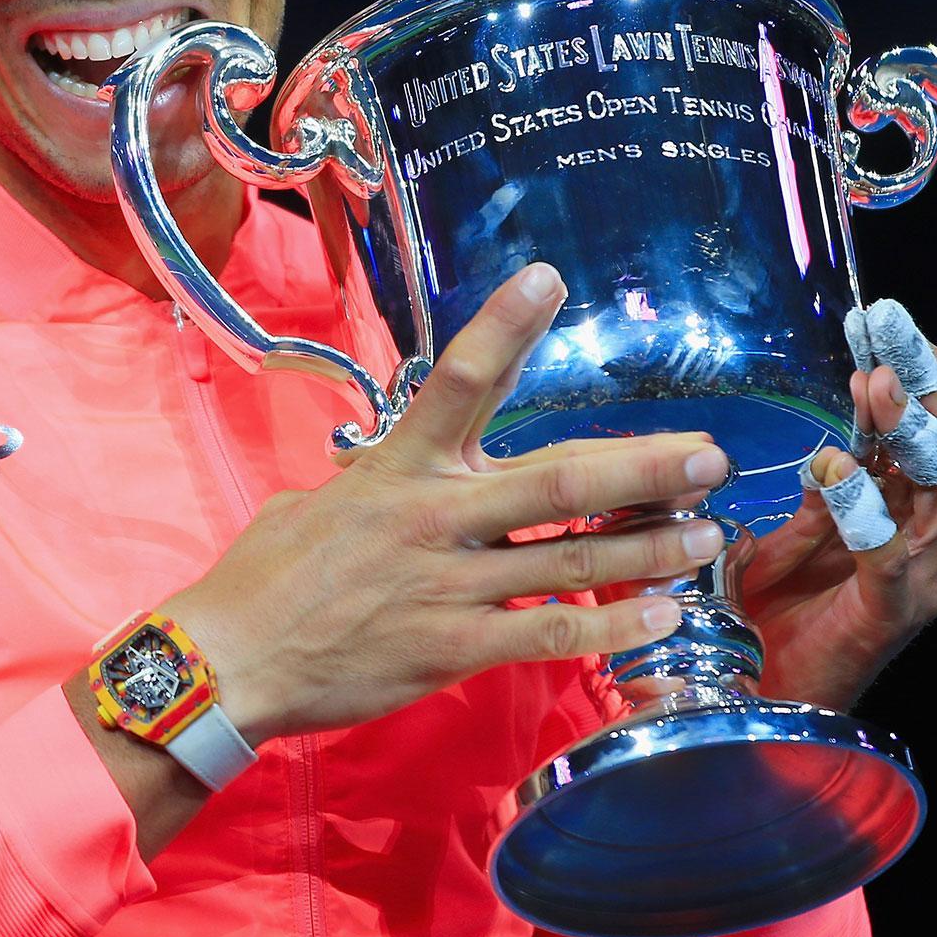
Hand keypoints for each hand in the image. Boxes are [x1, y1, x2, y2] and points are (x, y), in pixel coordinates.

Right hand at [166, 263, 730, 745]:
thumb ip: (381, 479)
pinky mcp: (452, 648)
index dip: (505, 326)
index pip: (457, 378)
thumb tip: (403, 466)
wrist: (228, 659)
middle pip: (558, 481)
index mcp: (399, 465)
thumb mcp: (321, 499)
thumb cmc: (267, 575)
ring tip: (709, 535)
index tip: (548, 278)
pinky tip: (661, 617)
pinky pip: (550, 631)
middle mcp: (433, 515)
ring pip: (572, 559)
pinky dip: (613, 625)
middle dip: (643, 466)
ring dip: (651, 547)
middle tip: (707, 453)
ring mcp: (448, 583)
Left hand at [745, 306, 936, 710]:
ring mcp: (927, 573)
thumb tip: (835, 439)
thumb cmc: (788, 612)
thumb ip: (825, 489)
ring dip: (913, 431)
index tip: (881, 326)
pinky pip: (891, 552)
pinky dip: (865, 508)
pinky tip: (837, 471)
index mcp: (923, 506)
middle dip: (928, 381)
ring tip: (877, 387)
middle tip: (888, 334)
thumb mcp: (798, 531)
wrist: (770, 694)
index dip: (924, 370)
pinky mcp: (895, 609)